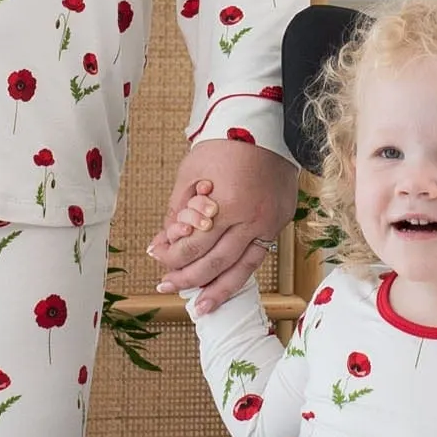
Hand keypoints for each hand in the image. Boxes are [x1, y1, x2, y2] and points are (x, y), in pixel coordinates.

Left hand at [151, 137, 297, 313]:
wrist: (266, 127)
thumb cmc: (225, 145)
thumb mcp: (191, 173)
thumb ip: (177, 210)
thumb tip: (163, 242)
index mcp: (226, 203)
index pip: (193, 244)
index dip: (171, 255)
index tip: (157, 256)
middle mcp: (250, 219)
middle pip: (214, 262)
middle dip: (187, 277)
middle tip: (166, 286)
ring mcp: (268, 224)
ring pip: (240, 269)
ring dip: (216, 291)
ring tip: (199, 308)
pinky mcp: (279, 224)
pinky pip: (257, 258)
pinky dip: (239, 276)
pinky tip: (225, 288)